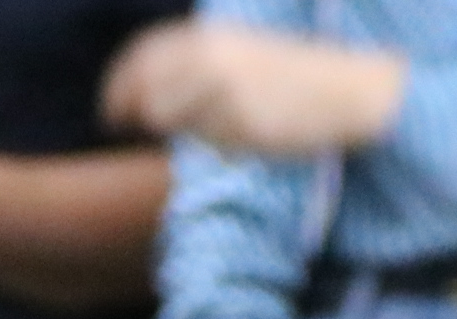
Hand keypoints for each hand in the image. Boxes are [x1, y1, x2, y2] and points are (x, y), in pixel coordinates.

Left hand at [101, 21, 406, 156]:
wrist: (347, 92)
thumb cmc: (291, 79)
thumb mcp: (240, 55)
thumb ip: (194, 67)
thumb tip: (139, 99)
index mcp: (213, 38)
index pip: (144, 56)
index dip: (117, 83)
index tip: (110, 109)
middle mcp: (212, 60)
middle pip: (144, 91)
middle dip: (127, 107)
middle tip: (118, 123)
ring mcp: (224, 93)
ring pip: (169, 119)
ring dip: (179, 126)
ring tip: (215, 124)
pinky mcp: (239, 125)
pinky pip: (207, 141)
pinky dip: (213, 142)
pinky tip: (241, 135)